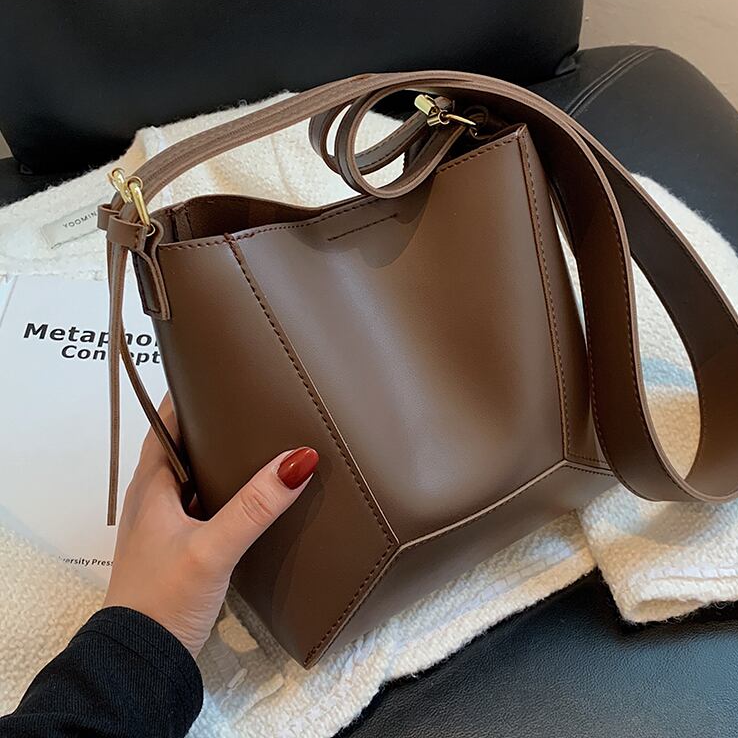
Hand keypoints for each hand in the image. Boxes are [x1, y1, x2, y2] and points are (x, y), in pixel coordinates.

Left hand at [103, 395, 317, 657]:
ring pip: (198, 477)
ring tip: (263, 441)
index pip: (166, 421)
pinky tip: (256, 495)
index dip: (190, 394)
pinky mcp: (182, 548)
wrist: (142, 663)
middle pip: (185, 446)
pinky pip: (207, 505)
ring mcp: (168, 525)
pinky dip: (229, 492)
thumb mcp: (213, 548)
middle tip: (255, 403)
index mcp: (151, 485)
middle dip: (216, 424)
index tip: (222, 371)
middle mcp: (156, 498)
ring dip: (223, 460)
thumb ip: (255, 506)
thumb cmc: (162, 600)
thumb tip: (299, 458)